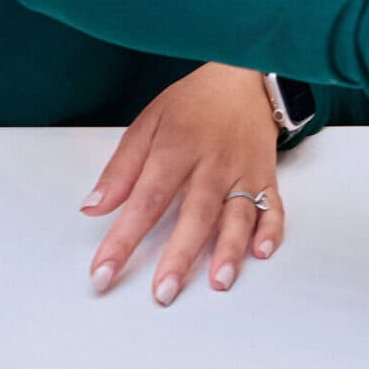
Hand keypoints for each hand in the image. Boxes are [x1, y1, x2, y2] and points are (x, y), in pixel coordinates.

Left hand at [81, 63, 284, 305]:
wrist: (245, 76)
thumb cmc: (194, 103)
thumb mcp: (147, 124)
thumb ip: (121, 169)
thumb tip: (93, 208)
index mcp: (176, 149)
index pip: (146, 201)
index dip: (124, 239)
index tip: (104, 272)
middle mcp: (213, 164)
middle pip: (196, 214)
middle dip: (179, 256)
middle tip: (163, 292)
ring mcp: (243, 171)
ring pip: (238, 214)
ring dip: (230, 249)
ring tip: (219, 281)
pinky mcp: (267, 176)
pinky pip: (274, 206)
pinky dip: (271, 229)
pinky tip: (262, 252)